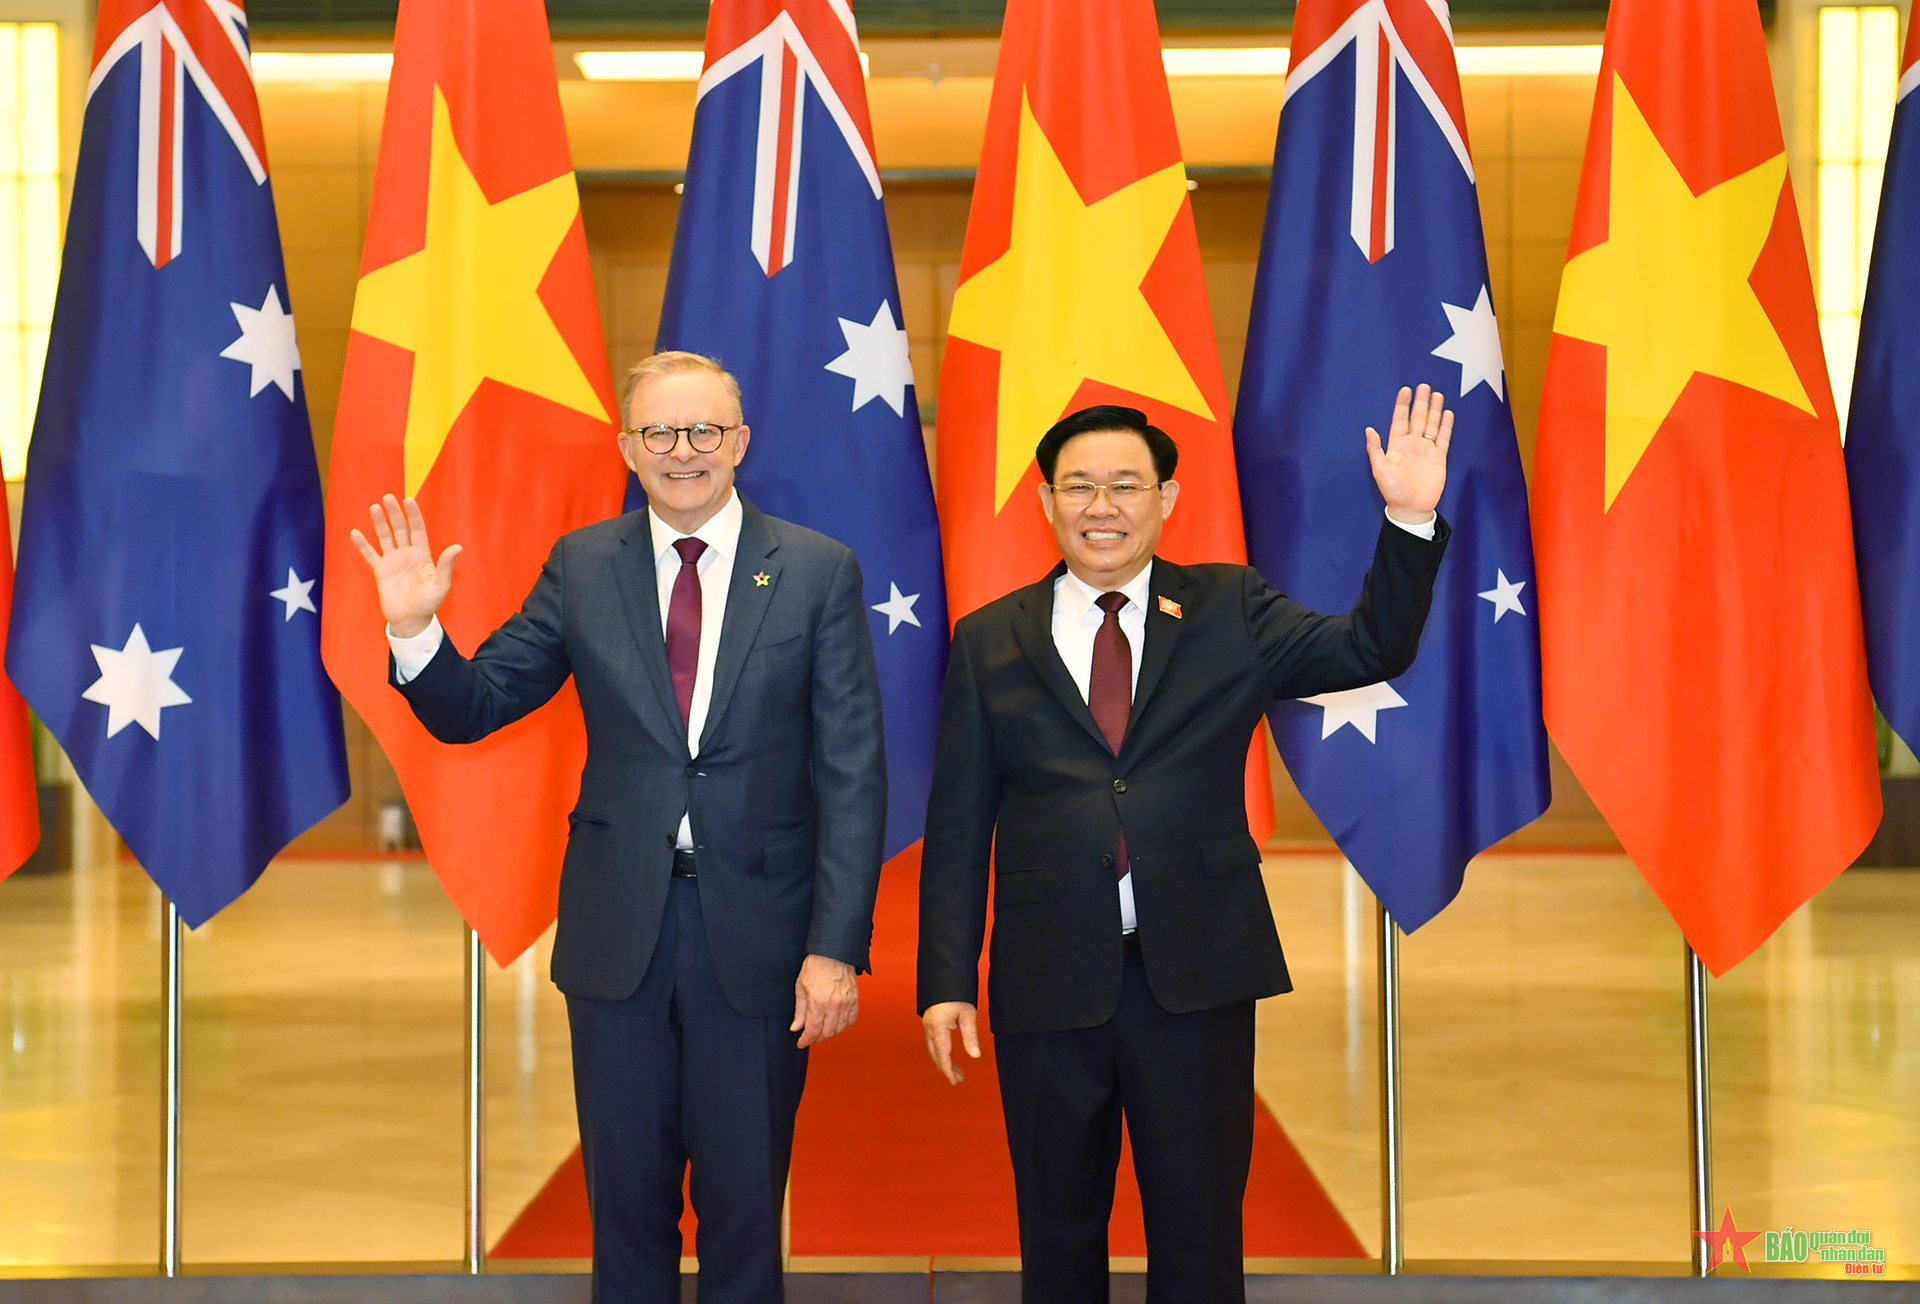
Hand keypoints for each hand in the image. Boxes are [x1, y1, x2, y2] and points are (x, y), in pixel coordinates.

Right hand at [349, 495, 462, 639]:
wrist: (411, 620)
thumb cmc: (428, 603)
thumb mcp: (440, 585)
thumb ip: (446, 565)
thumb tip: (457, 547)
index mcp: (423, 555)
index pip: (418, 530)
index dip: (414, 515)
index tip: (408, 500)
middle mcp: (407, 554)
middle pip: (400, 529)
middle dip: (395, 513)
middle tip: (388, 497)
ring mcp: (393, 561)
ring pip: (385, 537)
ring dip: (379, 523)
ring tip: (374, 507)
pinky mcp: (380, 571)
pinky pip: (370, 554)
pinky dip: (362, 545)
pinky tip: (355, 532)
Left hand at [791, 954, 857, 1047]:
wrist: (834, 953)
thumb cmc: (816, 966)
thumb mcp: (801, 987)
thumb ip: (800, 1010)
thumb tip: (796, 1027)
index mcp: (818, 1002)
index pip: (813, 1030)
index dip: (806, 1040)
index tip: (801, 1043)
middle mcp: (834, 1005)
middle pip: (826, 1033)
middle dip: (816, 1038)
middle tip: (810, 1036)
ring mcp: (846, 1003)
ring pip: (839, 1029)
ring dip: (829, 1033)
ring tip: (821, 1031)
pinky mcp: (854, 1000)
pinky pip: (851, 1020)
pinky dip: (843, 1026)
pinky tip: (836, 1024)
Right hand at [922, 1001, 979, 1084]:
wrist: (946, 976)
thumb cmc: (957, 994)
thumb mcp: (968, 1015)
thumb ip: (970, 1037)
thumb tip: (975, 1056)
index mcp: (937, 1028)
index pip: (942, 1055)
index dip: (948, 1070)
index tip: (955, 1081)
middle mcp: (929, 1028)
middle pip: (935, 1055)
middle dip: (946, 1068)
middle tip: (959, 1079)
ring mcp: (927, 1025)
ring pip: (932, 1050)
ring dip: (943, 1061)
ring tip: (956, 1071)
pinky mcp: (929, 1022)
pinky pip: (932, 1042)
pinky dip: (940, 1052)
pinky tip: (948, 1055)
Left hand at [1365, 384, 1451, 523]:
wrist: (1412, 507)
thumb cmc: (1393, 491)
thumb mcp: (1380, 470)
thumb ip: (1375, 450)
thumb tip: (1369, 430)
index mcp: (1396, 445)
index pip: (1400, 420)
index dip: (1402, 405)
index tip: (1406, 390)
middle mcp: (1412, 444)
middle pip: (1417, 418)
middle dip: (1420, 402)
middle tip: (1424, 386)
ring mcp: (1426, 450)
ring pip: (1431, 425)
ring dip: (1434, 410)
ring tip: (1437, 394)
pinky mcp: (1439, 457)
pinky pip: (1443, 438)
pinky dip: (1446, 426)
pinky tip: (1447, 414)